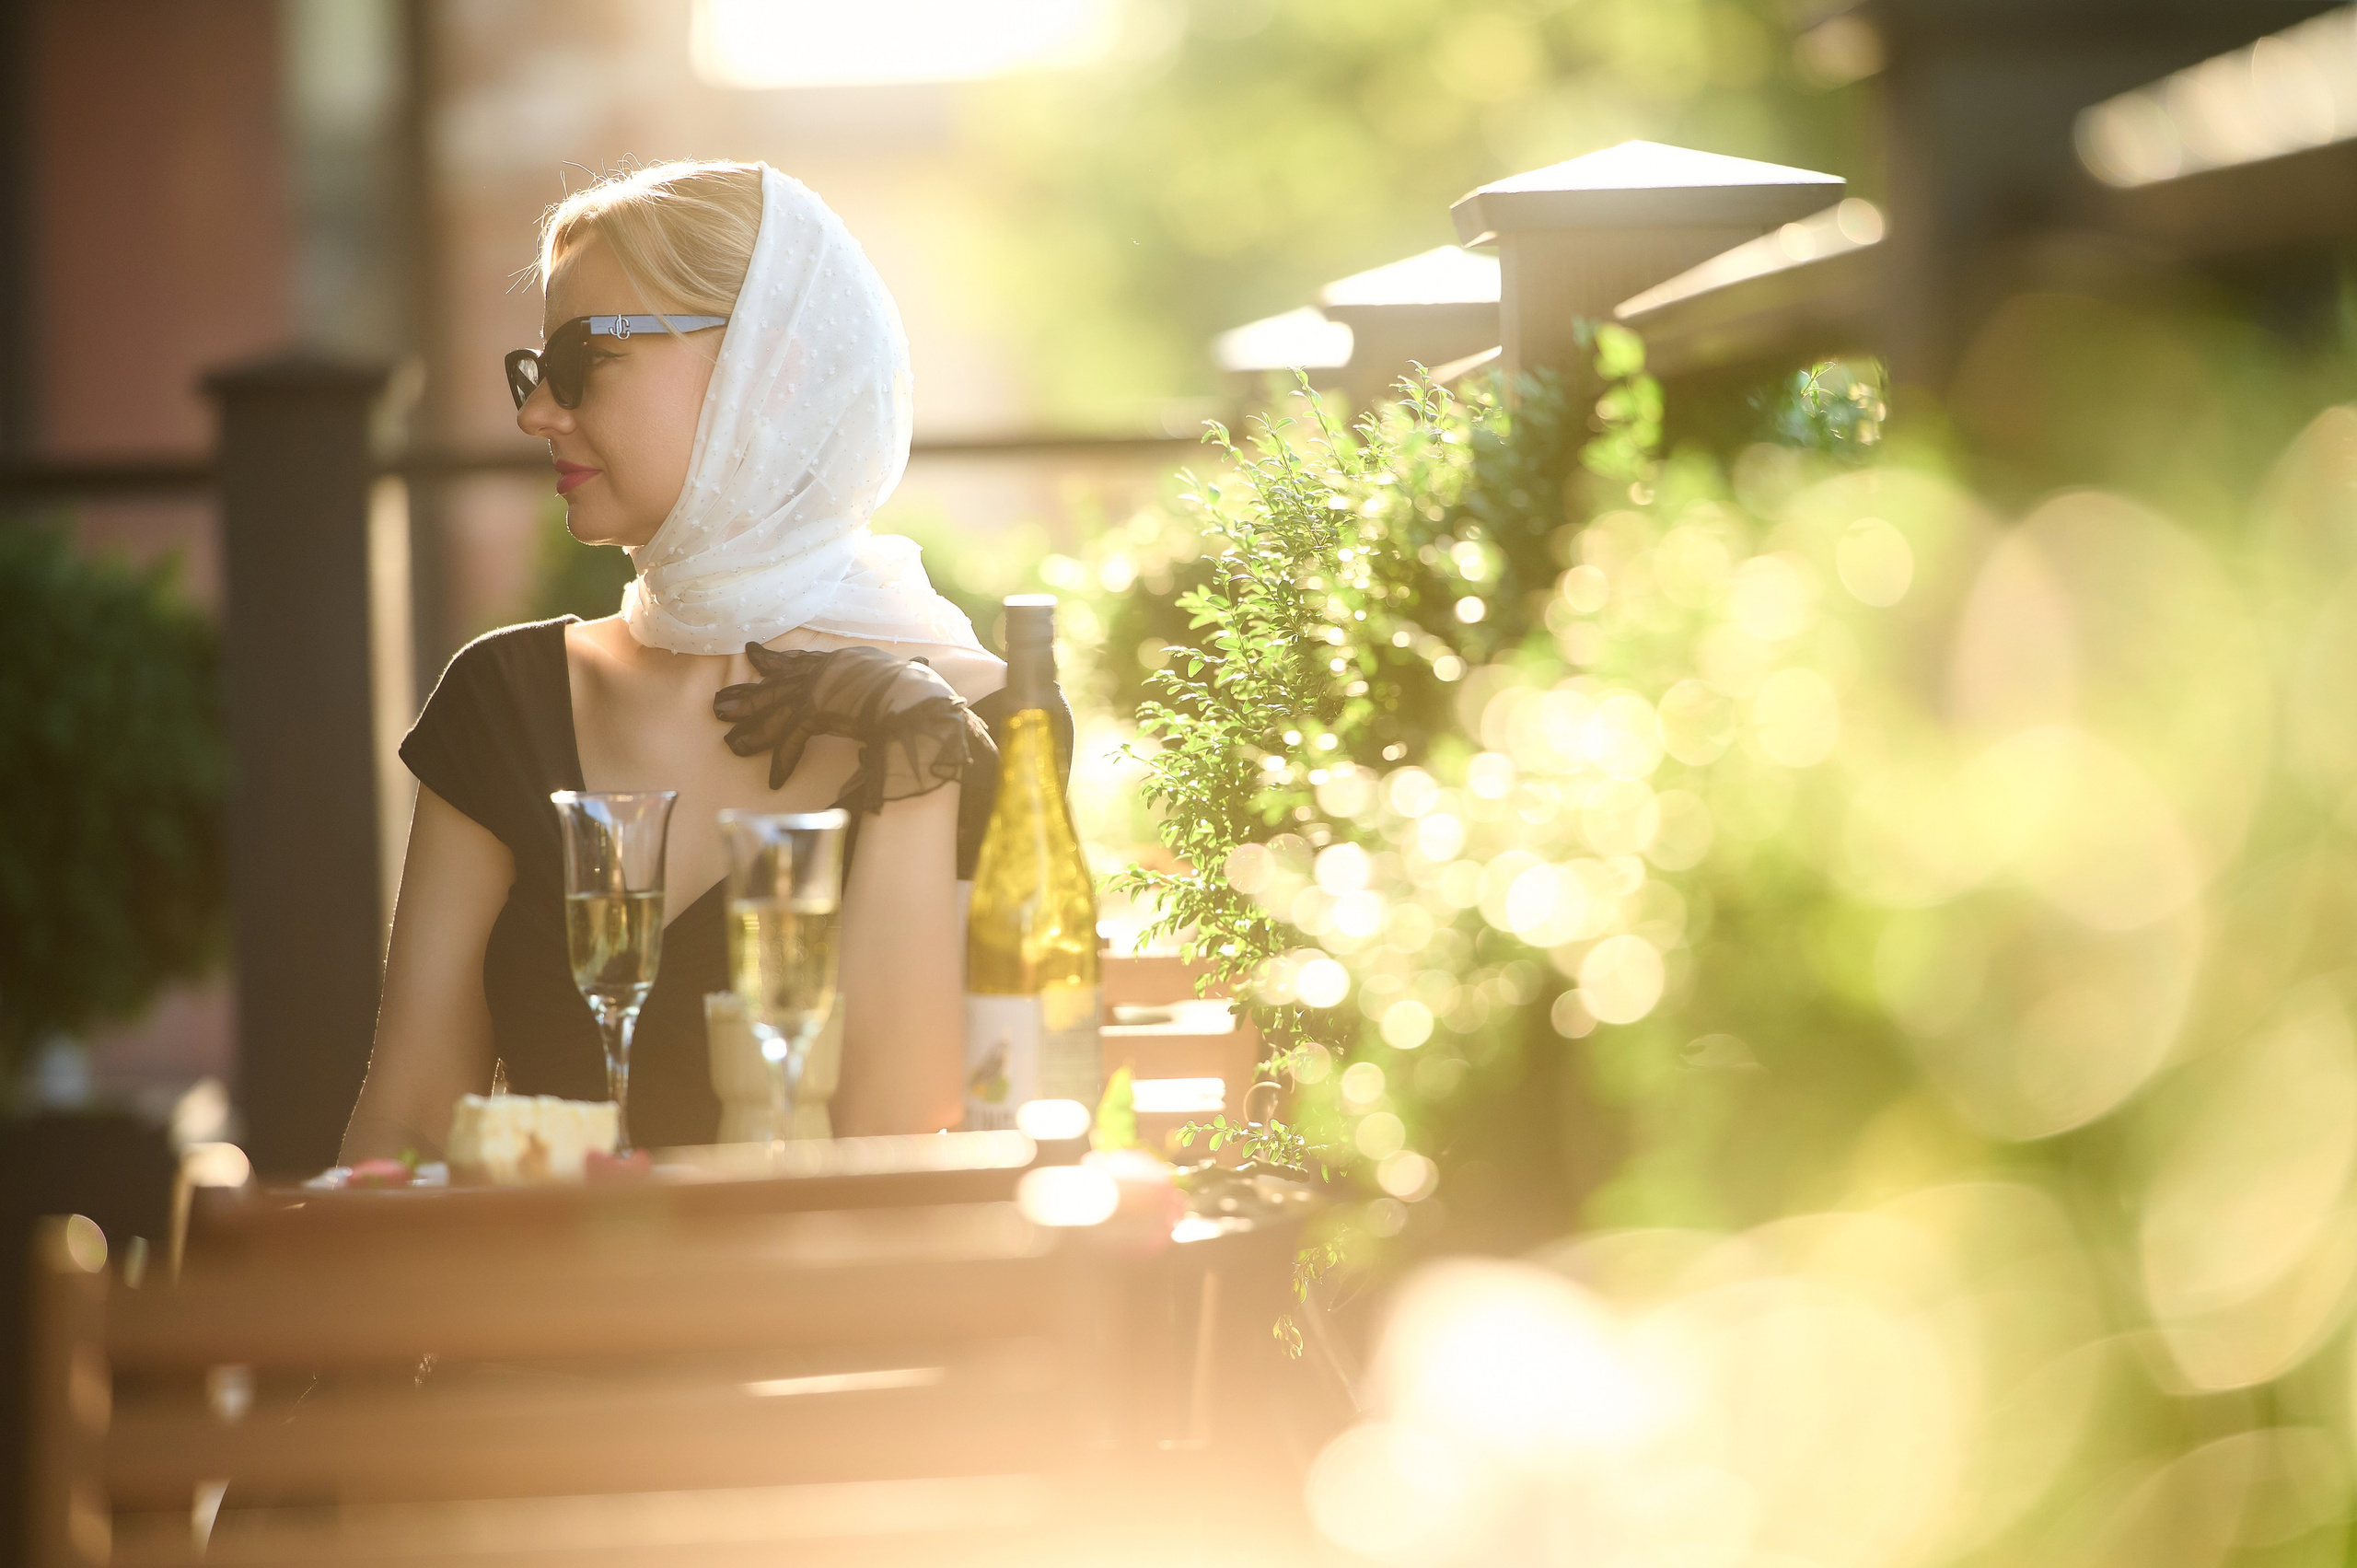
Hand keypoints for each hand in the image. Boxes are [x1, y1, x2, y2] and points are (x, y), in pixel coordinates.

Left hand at [715, 643, 970, 790]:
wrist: (913, 693)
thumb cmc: (912, 686)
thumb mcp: (896, 671)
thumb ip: (886, 674)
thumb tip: (916, 668)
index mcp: (836, 662)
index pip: (798, 660)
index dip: (773, 659)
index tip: (752, 652)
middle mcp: (820, 672)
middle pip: (774, 685)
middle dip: (746, 696)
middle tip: (718, 705)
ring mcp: (815, 690)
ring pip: (774, 711)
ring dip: (752, 730)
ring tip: (731, 745)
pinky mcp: (816, 711)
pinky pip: (792, 739)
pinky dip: (783, 761)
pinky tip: (774, 780)